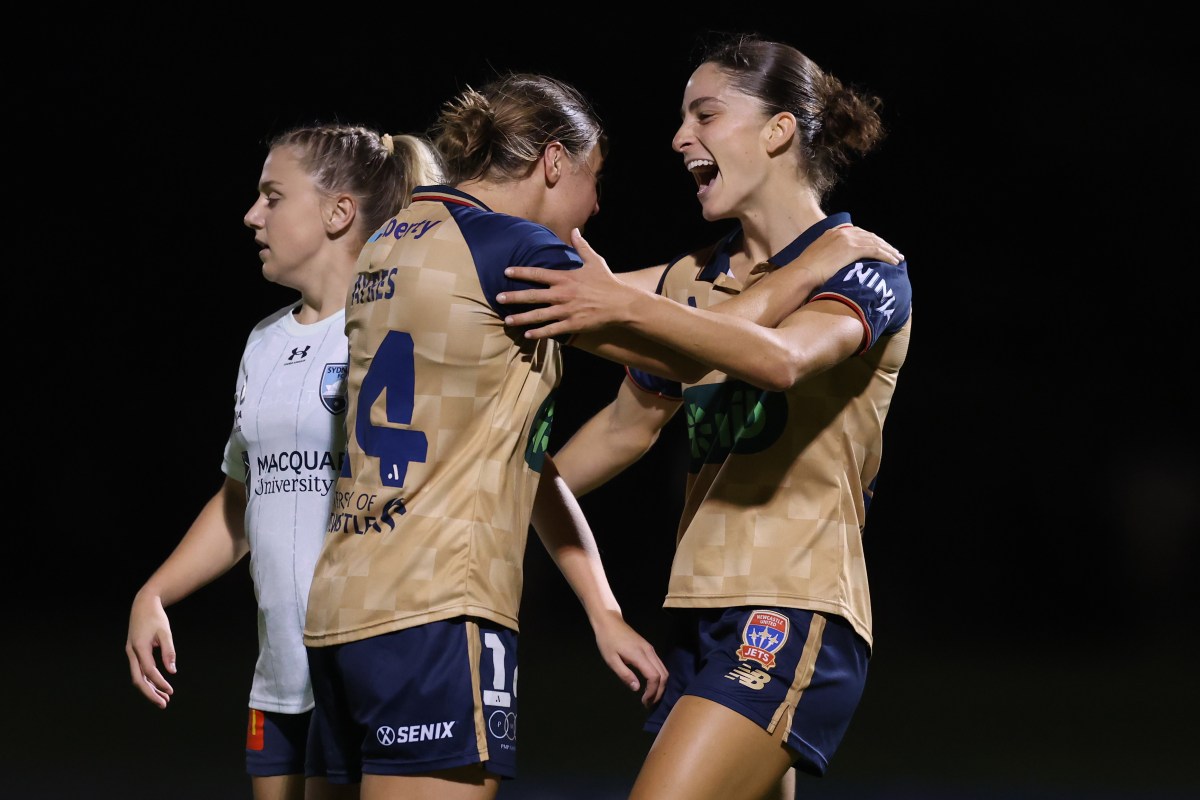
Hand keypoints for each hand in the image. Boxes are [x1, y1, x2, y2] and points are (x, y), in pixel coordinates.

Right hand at [125, 592, 176, 708]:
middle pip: (138, 679)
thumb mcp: (165, 632)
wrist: (143, 604)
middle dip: (150, 693)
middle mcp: (132, 653)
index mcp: (139, 647)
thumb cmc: (156, 617)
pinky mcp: (134, 652)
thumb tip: (172, 671)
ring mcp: (131, 653)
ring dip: (149, 688)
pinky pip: (139, 670)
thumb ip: (169, 651)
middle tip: (164, 704)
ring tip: (163, 699)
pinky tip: (158, 686)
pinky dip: (148, 679)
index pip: (149, 671)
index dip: (159, 682)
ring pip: (138, 677)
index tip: (171, 691)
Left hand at [498, 228, 637, 339]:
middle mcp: (562, 294)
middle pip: (533, 296)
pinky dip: (539, 333)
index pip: (538, 274)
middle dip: (514, 297)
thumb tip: (575, 231)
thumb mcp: (595, 261)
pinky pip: (552, 330)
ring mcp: (566, 311)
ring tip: (507, 321)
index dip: (521, 272)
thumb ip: (582, 246)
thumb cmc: (607, 282)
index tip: (506, 271)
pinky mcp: (573, 325)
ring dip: (521, 318)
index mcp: (565, 278)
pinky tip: (527, 335)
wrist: (622, 304)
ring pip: (539, 315)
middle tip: (498, 298)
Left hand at [590, 610, 667, 707]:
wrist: (609, 622)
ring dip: (660, 685)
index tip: (644, 701)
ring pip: (664, 670)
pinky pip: (660, 665)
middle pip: (663, 675)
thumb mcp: (611, 660)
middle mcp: (649, 652)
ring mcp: (650, 649)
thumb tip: (637, 688)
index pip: (654, 677)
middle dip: (659, 692)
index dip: (652, 692)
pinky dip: (659, 677)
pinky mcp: (649, 649)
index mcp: (639, 655)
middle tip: (648, 703)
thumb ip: (624, 674)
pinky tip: (650, 684)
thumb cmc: (607, 640)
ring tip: (650, 697)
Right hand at [797, 224, 903, 284]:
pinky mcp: (852, 248)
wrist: (802, 273)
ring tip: (898, 258)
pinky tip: (894, 262)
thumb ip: (827, 257)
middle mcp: (841, 232)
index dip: (871, 240)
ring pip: (875, 242)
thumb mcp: (816, 260)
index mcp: (833, 233)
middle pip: (869, 236)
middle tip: (893, 252)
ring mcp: (847, 239)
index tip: (879, 248)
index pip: (858, 233)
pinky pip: (875, 250)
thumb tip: (832, 267)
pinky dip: (886, 255)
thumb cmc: (806, 273)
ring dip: (888, 250)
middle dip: (883, 244)